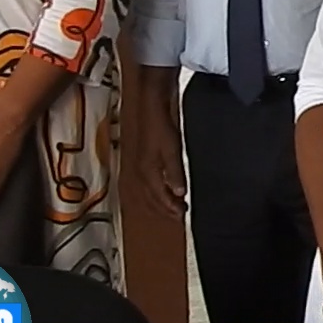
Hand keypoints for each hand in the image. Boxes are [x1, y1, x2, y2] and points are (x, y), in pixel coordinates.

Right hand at [131, 96, 186, 217]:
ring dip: (159, 201)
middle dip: (164, 208)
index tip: (182, 215)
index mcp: (148, 172)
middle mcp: (141, 172)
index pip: (159, 196)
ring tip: (172, 206)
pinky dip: (156, 191)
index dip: (171, 207)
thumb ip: (175, 172)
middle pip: (151, 197)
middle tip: (179, 215)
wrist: (151, 107)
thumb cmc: (162, 127)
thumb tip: (179, 193)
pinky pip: (148, 183)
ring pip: (148, 192)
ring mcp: (140, 166)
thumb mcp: (172, 150)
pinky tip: (164, 190)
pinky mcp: (143, 159)